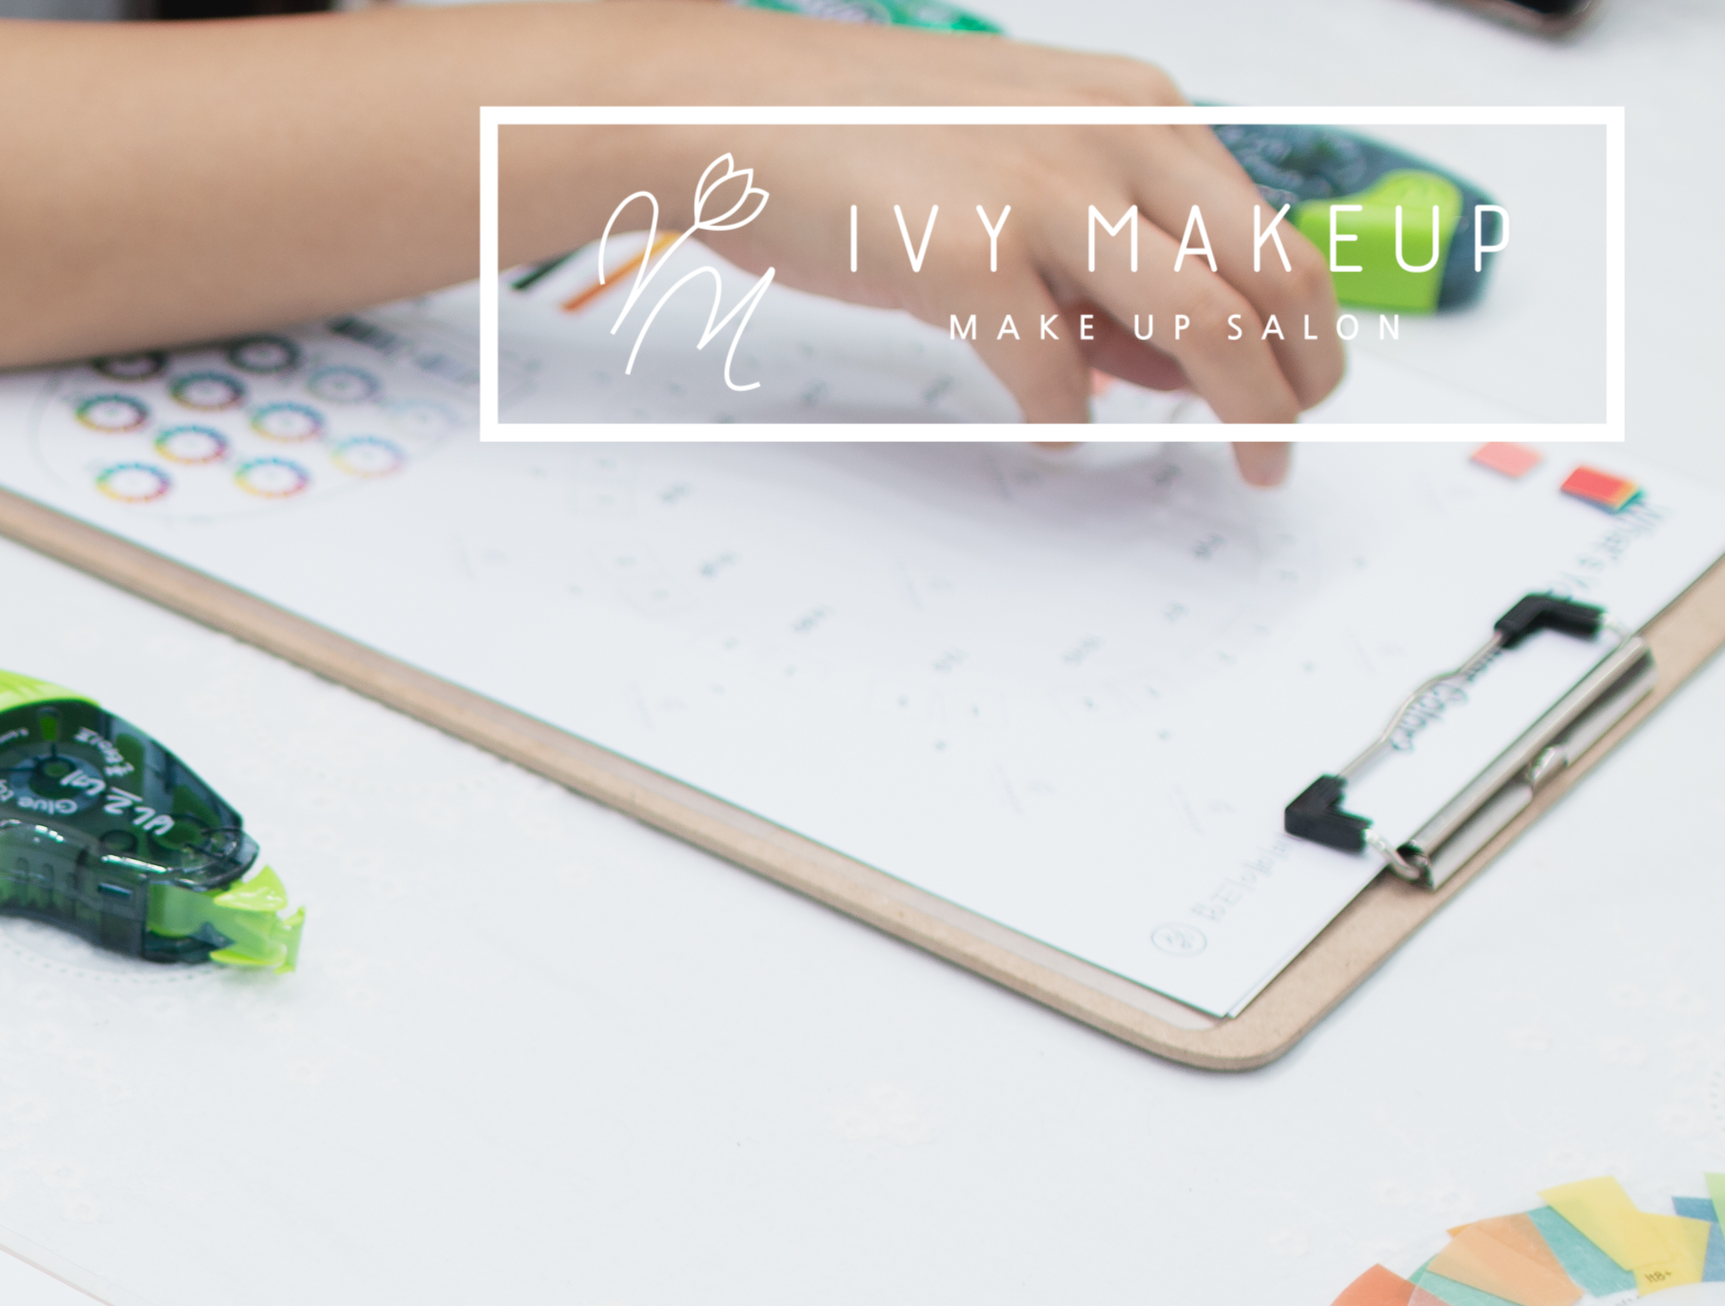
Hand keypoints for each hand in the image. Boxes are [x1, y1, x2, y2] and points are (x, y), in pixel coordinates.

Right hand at [588, 39, 1343, 483]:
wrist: (734, 110)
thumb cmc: (860, 140)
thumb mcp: (1016, 163)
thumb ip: (1098, 247)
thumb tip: (1159, 356)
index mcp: (1136, 110)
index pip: (1266, 223)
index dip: (1304, 316)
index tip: (1302, 378)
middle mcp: (1116, 141)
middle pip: (1269, 273)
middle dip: (1301, 373)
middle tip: (1291, 439)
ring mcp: (1049, 197)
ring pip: (1204, 323)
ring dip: (1241, 410)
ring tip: (1245, 461)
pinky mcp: (972, 260)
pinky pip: (1056, 373)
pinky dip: (1066, 422)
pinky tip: (1055, 438)